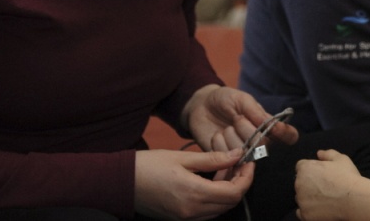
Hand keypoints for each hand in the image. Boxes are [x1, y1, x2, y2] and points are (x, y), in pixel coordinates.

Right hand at [134, 148, 251, 220]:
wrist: (121, 182)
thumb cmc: (149, 165)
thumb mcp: (183, 157)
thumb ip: (213, 159)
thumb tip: (237, 155)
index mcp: (194, 193)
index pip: (234, 192)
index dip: (247, 177)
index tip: (249, 162)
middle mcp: (192, 210)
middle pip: (230, 203)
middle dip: (240, 183)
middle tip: (239, 164)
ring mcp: (186, 217)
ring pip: (220, 209)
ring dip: (228, 191)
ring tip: (225, 170)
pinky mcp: (180, 218)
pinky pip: (207, 212)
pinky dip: (215, 198)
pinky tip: (211, 181)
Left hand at [183, 85, 298, 152]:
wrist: (200, 106)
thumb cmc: (225, 100)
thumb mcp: (241, 99)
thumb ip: (256, 112)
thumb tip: (271, 125)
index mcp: (268, 125)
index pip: (289, 136)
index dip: (285, 134)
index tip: (273, 127)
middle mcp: (259, 141)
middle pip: (263, 144)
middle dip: (246, 129)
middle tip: (236, 118)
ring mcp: (243, 152)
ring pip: (244, 152)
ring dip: (231, 136)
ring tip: (225, 127)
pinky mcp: (226, 160)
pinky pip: (227, 157)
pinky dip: (219, 143)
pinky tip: (216, 136)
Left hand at [294, 150, 369, 220]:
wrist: (353, 200)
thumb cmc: (347, 177)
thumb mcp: (341, 159)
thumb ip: (328, 154)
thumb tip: (318, 153)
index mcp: (305, 168)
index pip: (301, 167)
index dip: (311, 170)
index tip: (321, 175)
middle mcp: (299, 184)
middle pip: (300, 183)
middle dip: (309, 184)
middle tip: (325, 188)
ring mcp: (301, 201)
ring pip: (301, 198)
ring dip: (308, 198)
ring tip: (324, 200)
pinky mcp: (305, 215)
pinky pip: (301, 213)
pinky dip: (308, 212)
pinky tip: (319, 210)